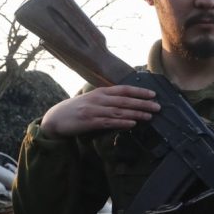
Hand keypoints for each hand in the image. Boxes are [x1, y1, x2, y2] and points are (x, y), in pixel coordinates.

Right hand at [40, 85, 160, 137]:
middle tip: (158, 106)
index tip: (153, 94)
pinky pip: (109, 122)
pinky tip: (132, 123)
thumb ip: (109, 101)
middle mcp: (98, 99)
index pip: (123, 89)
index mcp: (100, 92)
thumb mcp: (93, 100)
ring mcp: (94, 111)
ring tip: (150, 116)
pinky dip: (122, 122)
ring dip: (136, 113)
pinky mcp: (90, 122)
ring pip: (119, 111)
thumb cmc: (77, 110)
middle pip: (124, 100)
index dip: (139, 91)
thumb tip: (128, 104)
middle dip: (142, 103)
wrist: (55, 119)